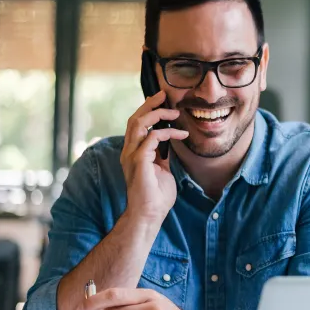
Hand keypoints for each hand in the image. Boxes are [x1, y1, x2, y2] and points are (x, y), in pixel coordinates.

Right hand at [121, 92, 188, 225]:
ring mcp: (131, 156)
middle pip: (134, 119)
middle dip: (149, 104)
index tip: (162, 101)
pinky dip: (166, 133)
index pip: (136, 124)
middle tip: (164, 95)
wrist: (149, 214)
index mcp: (133, 152)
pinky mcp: (139, 161)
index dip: (147, 110)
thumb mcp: (161, 169)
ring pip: (138, 123)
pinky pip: (151, 138)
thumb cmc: (156, 196)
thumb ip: (161, 155)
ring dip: (157, 114)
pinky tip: (180, 134)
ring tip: (173, 112)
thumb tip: (169, 142)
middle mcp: (129, 151)